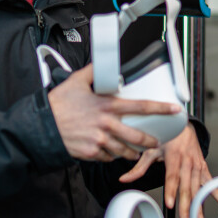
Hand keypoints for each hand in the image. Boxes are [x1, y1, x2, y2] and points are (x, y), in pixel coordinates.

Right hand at [48, 65, 181, 161]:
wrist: (42, 126)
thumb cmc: (59, 104)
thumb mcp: (77, 81)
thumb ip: (94, 71)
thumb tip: (103, 60)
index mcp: (108, 106)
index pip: (142, 106)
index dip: (161, 108)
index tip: (175, 110)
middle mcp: (107, 124)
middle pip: (138, 137)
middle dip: (150, 142)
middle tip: (156, 143)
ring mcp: (100, 141)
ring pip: (125, 150)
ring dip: (131, 152)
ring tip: (133, 151)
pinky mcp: (92, 153)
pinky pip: (108, 157)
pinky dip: (111, 155)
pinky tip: (110, 150)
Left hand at [118, 124, 217, 217]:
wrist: (185, 125)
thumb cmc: (167, 136)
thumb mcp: (151, 149)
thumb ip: (139, 167)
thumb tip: (124, 179)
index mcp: (175, 155)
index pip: (173, 176)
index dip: (172, 190)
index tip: (171, 204)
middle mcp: (189, 162)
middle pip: (187, 187)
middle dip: (186, 206)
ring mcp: (198, 166)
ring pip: (199, 190)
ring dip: (200, 208)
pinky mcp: (204, 169)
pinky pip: (212, 185)